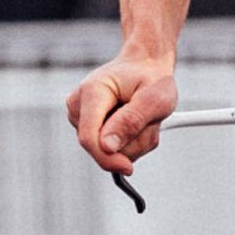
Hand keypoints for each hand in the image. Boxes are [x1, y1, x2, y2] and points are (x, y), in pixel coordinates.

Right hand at [67, 51, 178, 176]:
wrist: (145, 66)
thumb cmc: (151, 79)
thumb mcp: (155, 98)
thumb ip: (132, 121)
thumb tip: (107, 147)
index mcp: (92, 91)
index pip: (89, 137)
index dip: (106, 158)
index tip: (128, 168)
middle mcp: (79, 105)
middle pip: (99, 148)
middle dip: (131, 144)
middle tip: (151, 121)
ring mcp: (81, 118)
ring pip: (109, 152)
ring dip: (135, 142)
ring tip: (144, 118)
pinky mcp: (89, 129)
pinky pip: (112, 150)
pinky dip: (131, 142)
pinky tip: (137, 123)